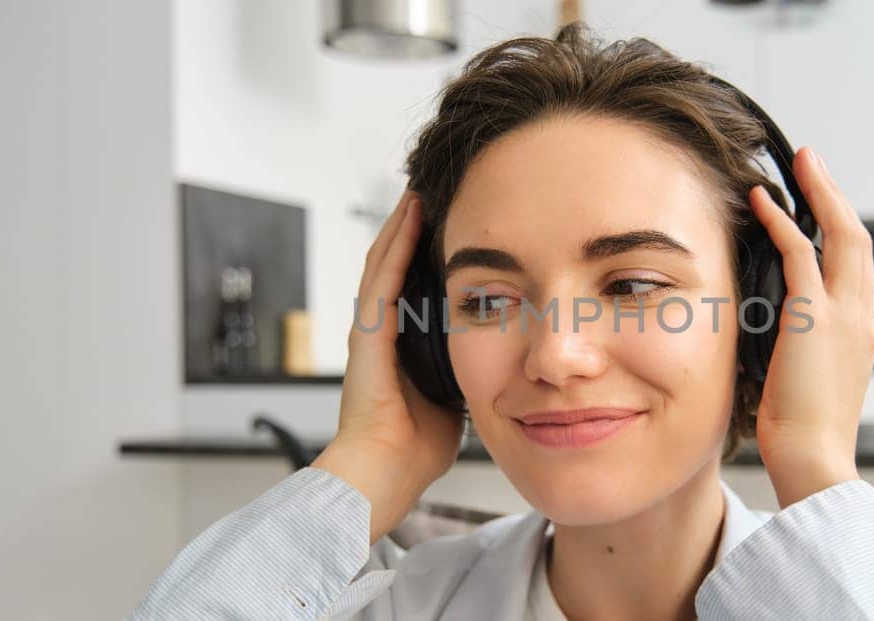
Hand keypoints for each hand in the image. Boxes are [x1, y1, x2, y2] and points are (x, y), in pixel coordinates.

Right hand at [313, 190, 464, 543]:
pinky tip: (410, 215)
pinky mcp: (367, 334)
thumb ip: (471, 373)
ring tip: (419, 189)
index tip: (449, 224)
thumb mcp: (457, 399)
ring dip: (402, 224)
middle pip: (394, 264)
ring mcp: (370, 331)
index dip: (426, 253)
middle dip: (412, 228)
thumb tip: (506, 361)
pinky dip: (396, 244)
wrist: (384, 474)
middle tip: (432, 191)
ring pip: (384, 261)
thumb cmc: (415, 450)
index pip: (411, 286)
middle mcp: (380, 332)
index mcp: (399, 346)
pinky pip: (382, 278)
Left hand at [747, 146, 873, 507]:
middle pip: (858, 239)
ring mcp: (845, 315)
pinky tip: (764, 201)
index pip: (856, 268)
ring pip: (842, 234)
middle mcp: (862, 317)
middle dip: (836, 196)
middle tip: (814, 164)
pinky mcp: (816, 317)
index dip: (839, 231)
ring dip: (820, 192)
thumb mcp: (804, 382)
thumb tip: (770, 335)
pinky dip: (783, 221)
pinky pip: (801, 252)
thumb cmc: (802, 435)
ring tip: (801, 163)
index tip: (820, 207)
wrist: (814, 460)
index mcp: (861, 334)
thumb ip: (798, 351)